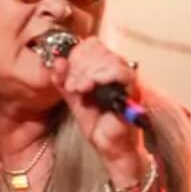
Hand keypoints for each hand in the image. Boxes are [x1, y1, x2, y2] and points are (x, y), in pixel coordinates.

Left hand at [48, 37, 145, 170]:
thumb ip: (64, 80)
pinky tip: (89, 88)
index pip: (92, 44)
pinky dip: (101, 76)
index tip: (66, 73)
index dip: (76, 54)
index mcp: (105, 68)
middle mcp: (119, 69)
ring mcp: (128, 79)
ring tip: (78, 89)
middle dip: (79, 66)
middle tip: (71, 86)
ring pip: (108, 58)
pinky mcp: (133, 90)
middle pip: (98, 49)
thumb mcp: (73, 98)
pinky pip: (120, 72)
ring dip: (87, 72)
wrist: (110, 147)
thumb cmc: (96, 123)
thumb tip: (57, 61)